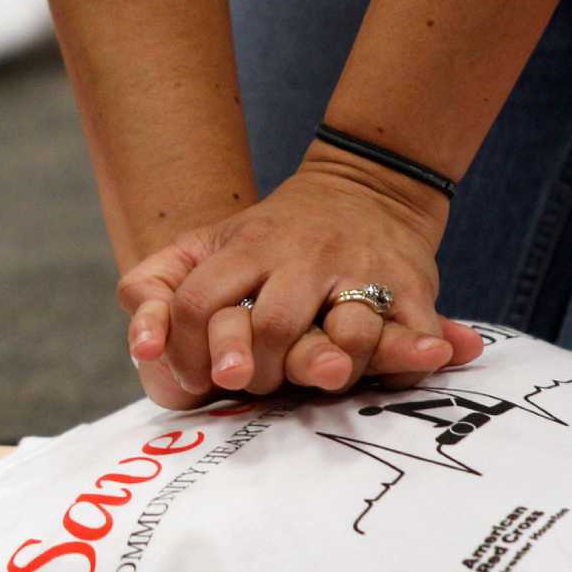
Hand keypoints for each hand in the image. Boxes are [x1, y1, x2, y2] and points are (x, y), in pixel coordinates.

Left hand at [117, 145, 484, 407]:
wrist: (365, 188)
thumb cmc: (268, 239)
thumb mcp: (203, 245)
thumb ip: (154, 288)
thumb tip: (142, 350)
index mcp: (246, 247)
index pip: (197, 304)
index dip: (188, 350)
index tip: (198, 376)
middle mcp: (302, 256)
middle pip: (271, 328)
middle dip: (257, 368)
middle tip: (256, 383)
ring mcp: (358, 270)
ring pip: (345, 332)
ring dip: (329, 367)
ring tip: (320, 377)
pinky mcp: (410, 286)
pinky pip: (411, 328)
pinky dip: (417, 350)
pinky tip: (429, 357)